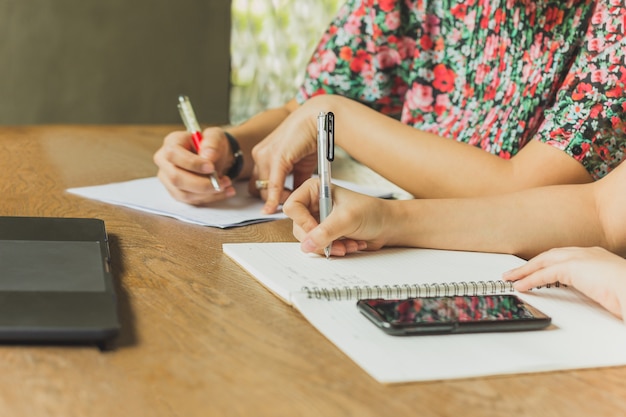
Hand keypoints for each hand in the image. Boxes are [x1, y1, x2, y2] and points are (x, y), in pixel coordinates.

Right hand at [153, 127, 235, 204]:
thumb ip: (212, 142)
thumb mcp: (215, 136)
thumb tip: (208, 156)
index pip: (173, 154)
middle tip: (222, 182)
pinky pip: (191, 201)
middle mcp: (165, 162)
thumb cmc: (211, 145)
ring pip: (184, 193)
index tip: (211, 167)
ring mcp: (168, 179)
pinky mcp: (176, 192)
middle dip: (202, 184)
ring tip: (226, 185)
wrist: (214, 157)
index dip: (192, 163)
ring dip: (208, 193)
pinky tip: (224, 191)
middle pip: (176, 178)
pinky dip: (210, 198)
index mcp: (171, 142)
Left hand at [249, 99, 322, 213]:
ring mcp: (265, 156)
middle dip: (271, 200)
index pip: (259, 183)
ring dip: (276, 200)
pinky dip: (274, 199)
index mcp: (263, 154)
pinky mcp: (276, 158)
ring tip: (293, 201)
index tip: (284, 203)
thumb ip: (296, 179)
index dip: (269, 196)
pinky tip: (275, 208)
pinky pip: (272, 185)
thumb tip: (298, 194)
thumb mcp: (300, 164)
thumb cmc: (311, 138)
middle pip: (257, 188)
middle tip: (290, 203)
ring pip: (263, 189)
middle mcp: (259, 155)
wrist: (317, 118)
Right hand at [283, 178, 392, 255]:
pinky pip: (319, 247)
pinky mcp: (325, 235)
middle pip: (299, 227)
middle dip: (320, 238)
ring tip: (348, 244)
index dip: (303, 221)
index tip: (317, 231)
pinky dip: (334, 249)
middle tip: (336, 243)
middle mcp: (313, 205)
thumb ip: (326, 231)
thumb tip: (307, 244)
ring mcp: (318, 221)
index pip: (293, 207)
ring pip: (308, 240)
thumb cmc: (372, 212)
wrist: (388, 226)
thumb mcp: (347, 218)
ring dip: (329, 246)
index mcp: (315, 190)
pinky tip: (350, 245)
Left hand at [503, 246, 625, 319]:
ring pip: (543, 262)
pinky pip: (544, 274)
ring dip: (525, 270)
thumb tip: (589, 297)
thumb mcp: (608, 289)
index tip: (535, 270)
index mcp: (595, 256)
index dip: (546, 263)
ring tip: (511, 278)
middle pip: (550, 256)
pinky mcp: (573, 268)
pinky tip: (521, 285)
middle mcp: (586, 253)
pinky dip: (530, 280)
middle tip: (515, 273)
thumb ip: (594, 288)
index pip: (563, 257)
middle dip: (530, 264)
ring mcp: (580, 258)